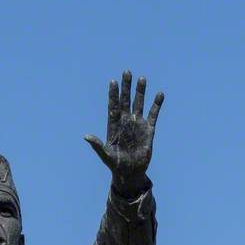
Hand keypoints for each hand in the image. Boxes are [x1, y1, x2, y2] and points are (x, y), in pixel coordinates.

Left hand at [85, 71, 163, 194]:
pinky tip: (159, 95)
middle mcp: (126, 122)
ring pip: (139, 104)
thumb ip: (97, 145)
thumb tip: (86, 137)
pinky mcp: (149, 130)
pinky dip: (156, 105)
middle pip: (126, 101)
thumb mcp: (106, 156)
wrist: (131, 173)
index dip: (114, 95)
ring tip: (142, 78)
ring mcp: (137, 124)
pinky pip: (153, 114)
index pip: (114, 106)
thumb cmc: (116, 165)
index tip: (113, 82)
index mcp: (115, 126)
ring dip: (140, 92)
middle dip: (127, 87)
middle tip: (127, 72)